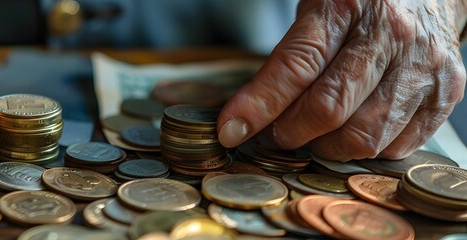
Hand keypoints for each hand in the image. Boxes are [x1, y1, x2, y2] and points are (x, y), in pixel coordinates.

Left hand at [217, 0, 466, 160]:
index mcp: (347, 7)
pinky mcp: (446, 93)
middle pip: (329, 108)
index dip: (259, 104)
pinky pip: (398, 144)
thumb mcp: (315, 12)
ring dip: (325, 147)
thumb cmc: (359, 6)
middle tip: (272, 135)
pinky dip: (366, 150)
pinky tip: (350, 134)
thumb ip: (287, 58)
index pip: (296, 66)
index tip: (231, 129)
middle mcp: (391, 35)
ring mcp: (423, 66)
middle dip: (289, 132)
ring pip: (364, 135)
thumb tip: (245, 115)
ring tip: (311, 136)